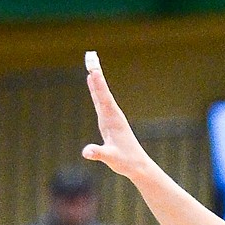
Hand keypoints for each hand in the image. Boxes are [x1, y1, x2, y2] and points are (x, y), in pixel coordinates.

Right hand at [81, 53, 150, 179]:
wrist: (137, 164)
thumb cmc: (125, 161)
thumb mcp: (110, 158)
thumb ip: (99, 153)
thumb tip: (87, 152)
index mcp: (113, 120)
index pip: (103, 99)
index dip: (98, 85)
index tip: (93, 70)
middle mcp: (113, 114)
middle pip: (102, 92)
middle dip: (96, 76)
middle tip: (90, 60)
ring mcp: (111, 116)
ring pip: (102, 94)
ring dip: (96, 81)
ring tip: (90, 67)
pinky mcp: (108, 120)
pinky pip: (100, 101)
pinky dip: (96, 91)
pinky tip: (92, 84)